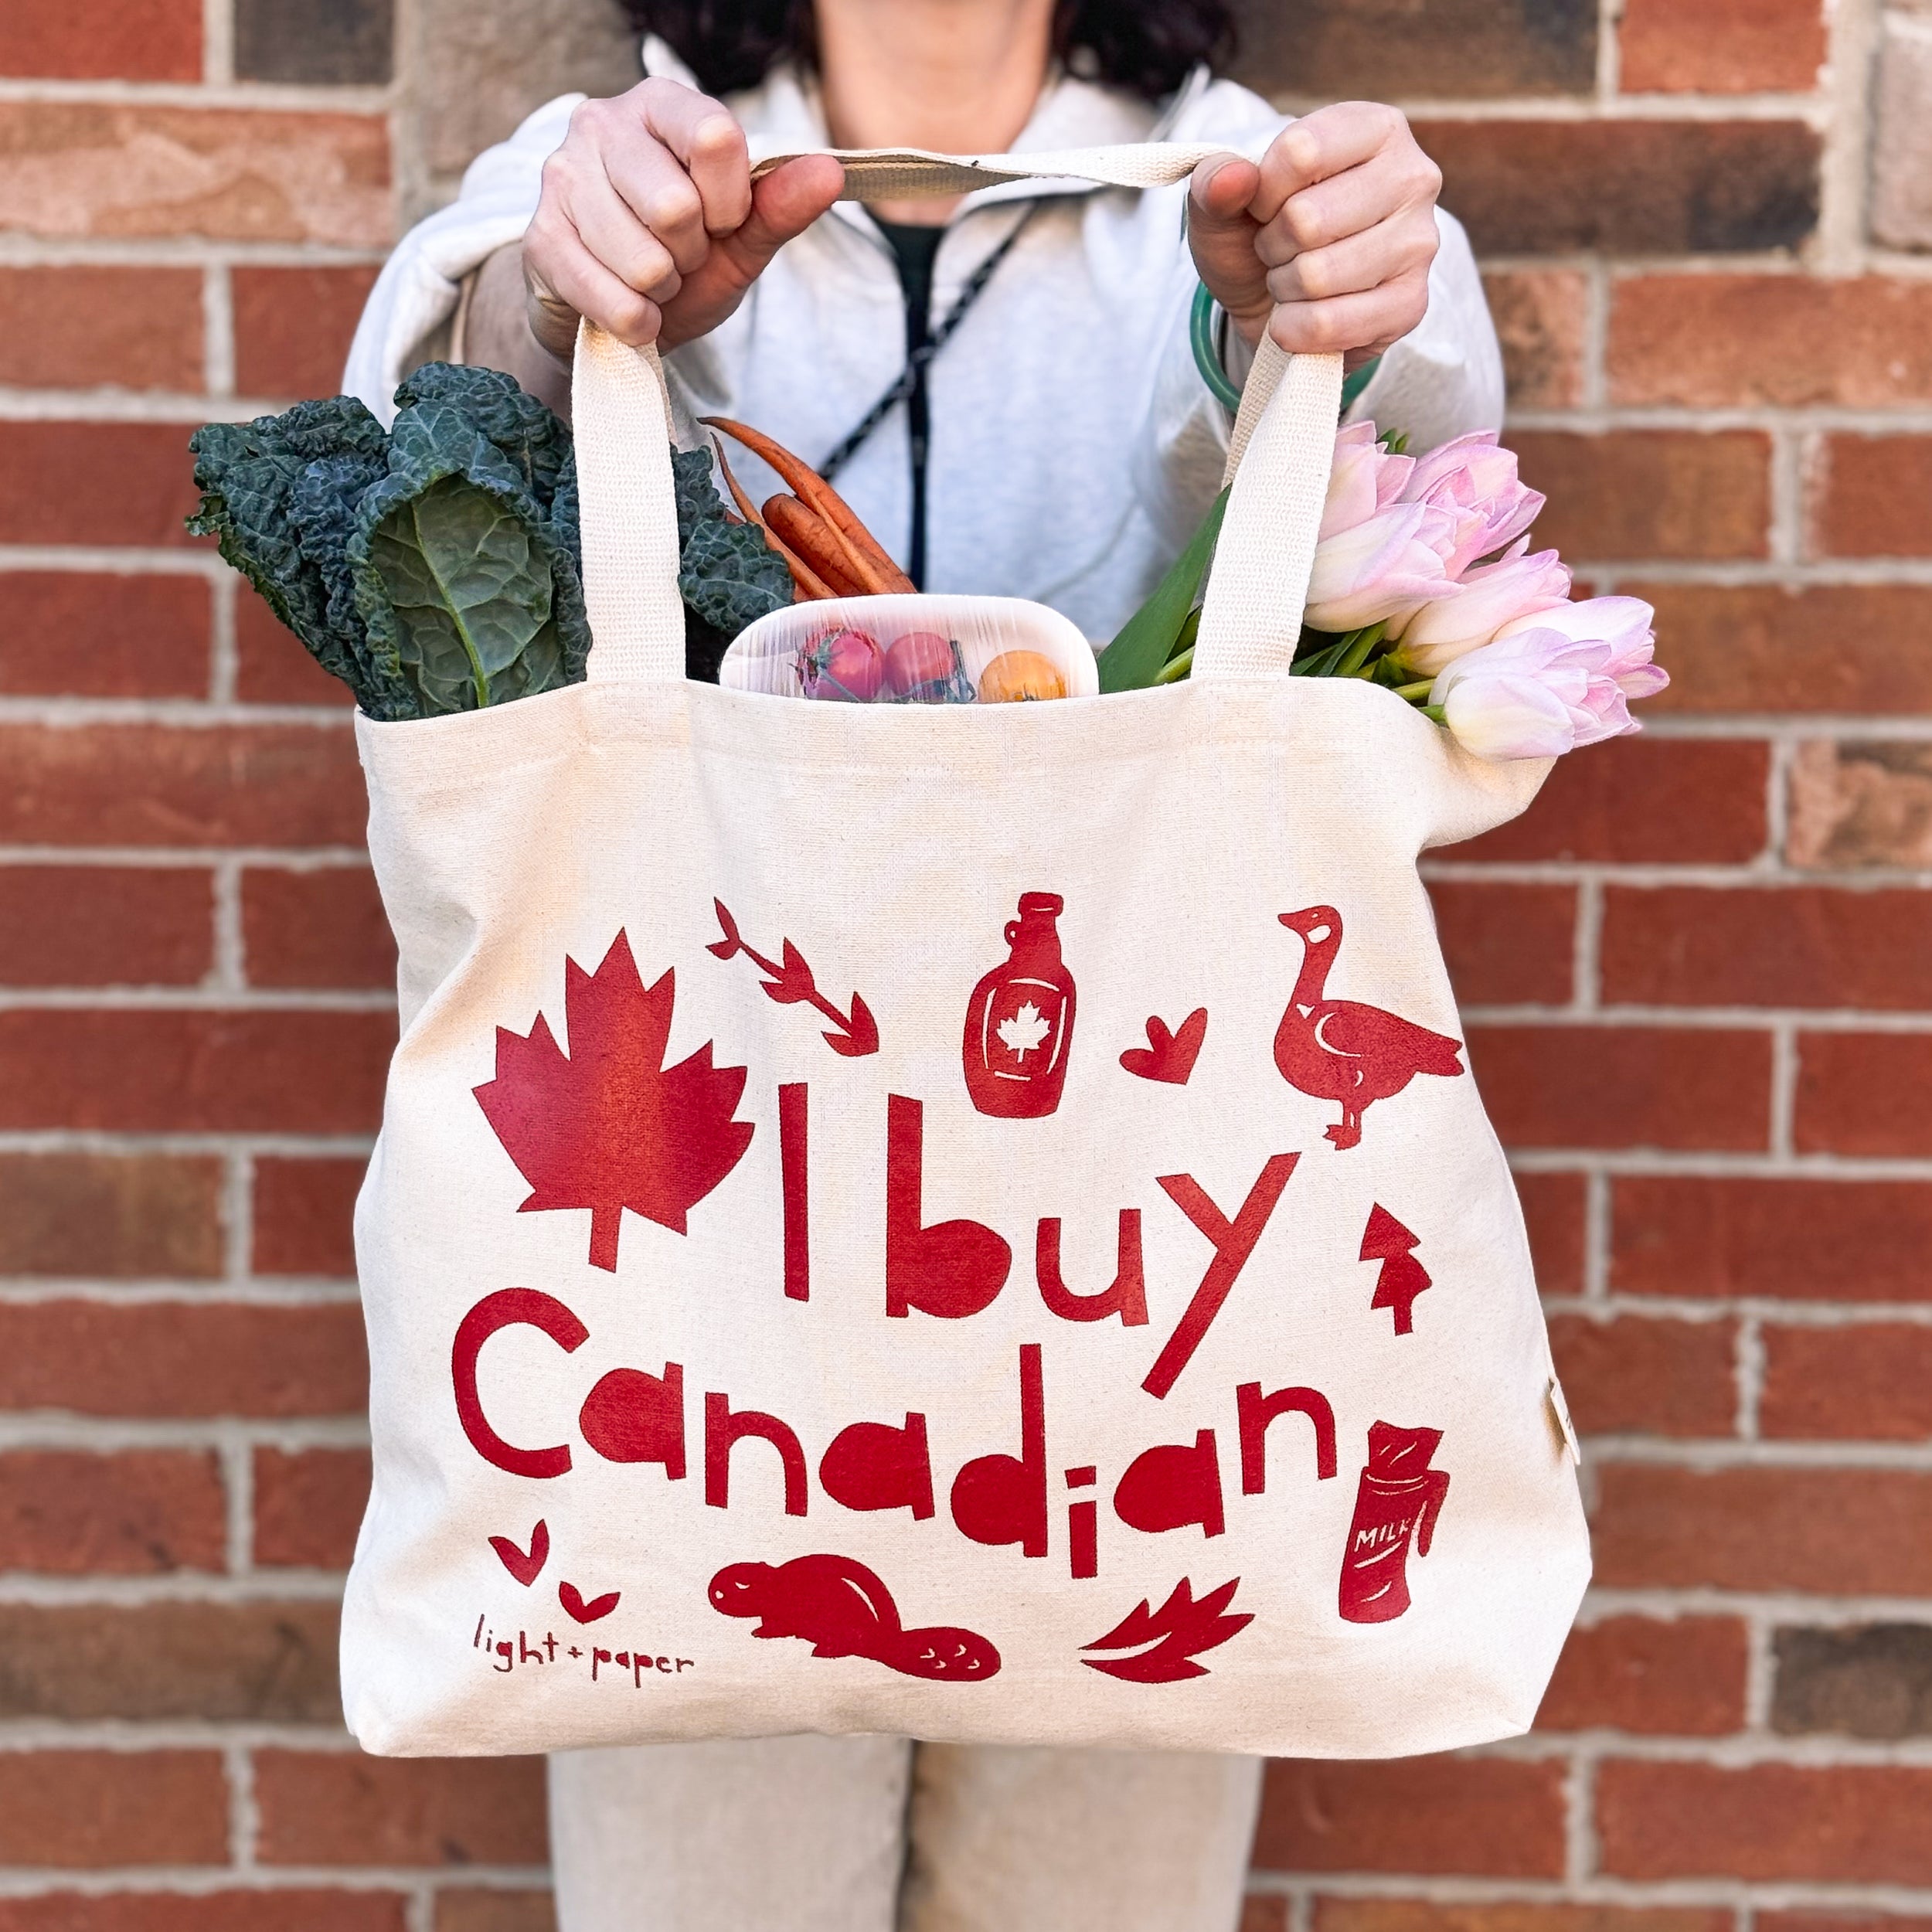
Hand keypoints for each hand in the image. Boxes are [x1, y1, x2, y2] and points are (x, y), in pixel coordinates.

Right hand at [522, 77, 844, 360]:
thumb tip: (829, 172)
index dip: (730, 203)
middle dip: (690, 253)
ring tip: (651, 278)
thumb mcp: (740, 236)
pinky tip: (629, 307)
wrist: (615, 311)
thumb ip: (780, 206)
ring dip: (662, 289)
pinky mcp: (540, 239)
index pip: (714, 138)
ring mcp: (562, 178)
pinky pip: (612, 299)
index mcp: (661, 105)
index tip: (721, 222)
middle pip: (675, 207)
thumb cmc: (682, 262)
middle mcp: (602, 124)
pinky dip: (635, 320)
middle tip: (679, 256)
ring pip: (643, 261)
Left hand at [1187, 102, 1442, 368]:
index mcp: (1375, 128)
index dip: (1261, 192)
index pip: (1301, 152)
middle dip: (1273, 245)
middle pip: (1307, 218)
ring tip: (1292, 278)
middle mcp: (1412, 177)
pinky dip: (1294, 328)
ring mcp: (1419, 243)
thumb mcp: (1224, 201)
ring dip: (1284, 287)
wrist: (1277, 303)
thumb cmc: (1258, 234)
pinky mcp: (1411, 304)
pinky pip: (1329, 324)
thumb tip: (1231, 180)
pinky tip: (1299, 317)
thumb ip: (1215, 182)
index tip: (1263, 206)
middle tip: (1279, 249)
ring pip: (1318, 275)